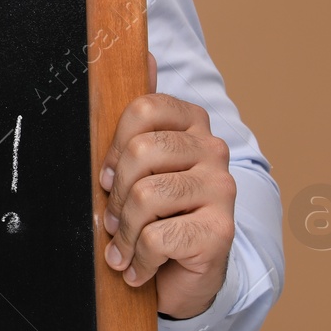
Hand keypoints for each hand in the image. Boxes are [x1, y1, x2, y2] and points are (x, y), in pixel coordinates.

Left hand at [98, 51, 236, 319]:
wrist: (185, 274)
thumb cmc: (156, 214)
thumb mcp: (140, 163)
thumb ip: (141, 116)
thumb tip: (147, 55)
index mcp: (192, 124)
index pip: (144, 110)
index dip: (114, 146)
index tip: (108, 176)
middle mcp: (213, 150)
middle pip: (142, 152)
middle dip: (116, 194)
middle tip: (112, 219)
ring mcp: (221, 189)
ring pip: (146, 196)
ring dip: (124, 232)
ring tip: (124, 247)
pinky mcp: (220, 231)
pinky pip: (157, 236)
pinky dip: (139, 258)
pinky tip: (141, 267)